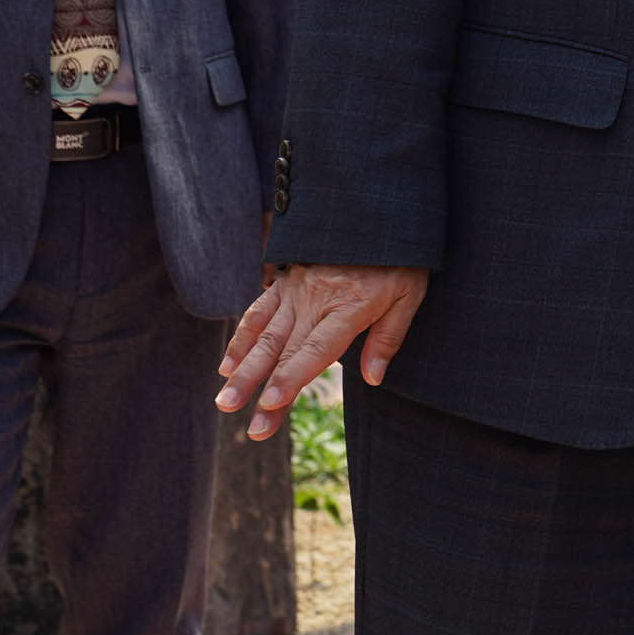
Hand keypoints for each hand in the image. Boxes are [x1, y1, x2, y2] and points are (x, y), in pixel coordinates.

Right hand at [217, 263, 429, 439]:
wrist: (373, 208)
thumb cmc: (397, 257)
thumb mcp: (409, 293)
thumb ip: (389, 336)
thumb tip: (373, 378)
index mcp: (347, 306)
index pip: (315, 350)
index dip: (292, 378)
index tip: (270, 404)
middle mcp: (314, 301)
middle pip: (283, 351)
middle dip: (261, 390)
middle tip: (248, 426)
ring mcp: (295, 291)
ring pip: (263, 336)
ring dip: (242, 371)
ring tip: (224, 401)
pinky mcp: (285, 282)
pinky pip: (258, 312)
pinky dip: (240, 340)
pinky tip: (226, 366)